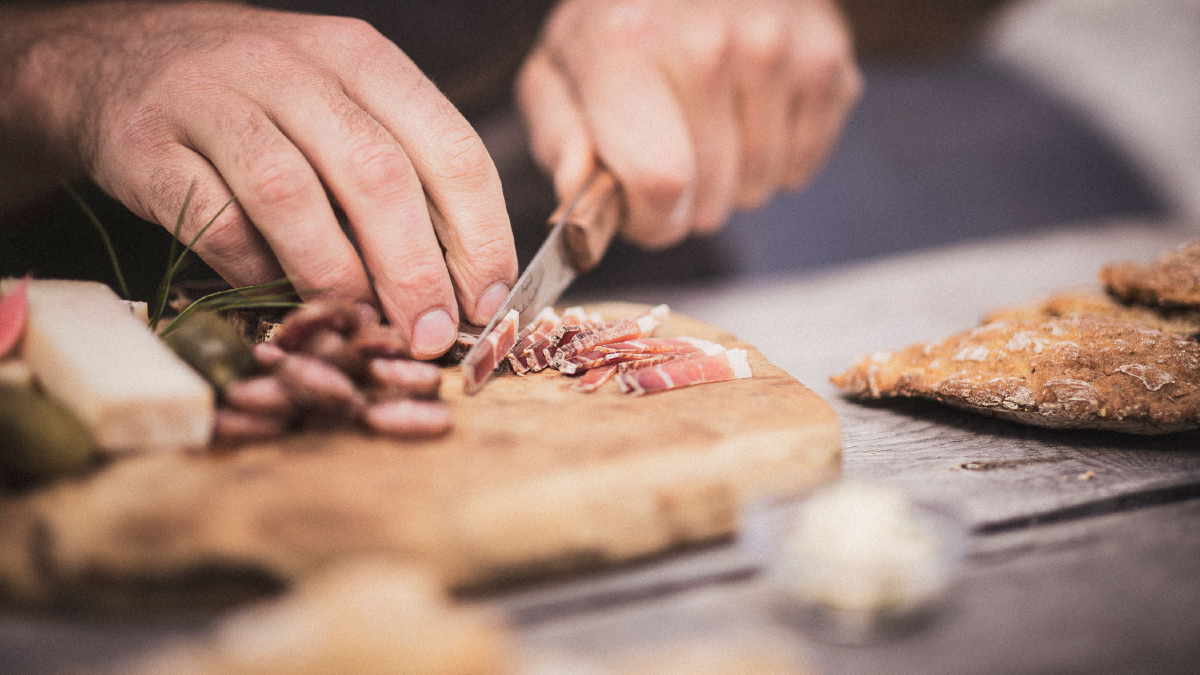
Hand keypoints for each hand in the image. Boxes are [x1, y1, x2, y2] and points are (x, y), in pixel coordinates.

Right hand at [2, 2, 516, 357]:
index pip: (450, 148)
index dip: (480, 234)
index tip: (489, 298)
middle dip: (416, 271)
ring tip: (365, 327)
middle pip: (377, 177)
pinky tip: (282, 297)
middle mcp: (292, 68)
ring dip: (338, 279)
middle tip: (431, 334)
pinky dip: (258, 272)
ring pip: (294, 199)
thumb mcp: (343, 107)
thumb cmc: (262, 99)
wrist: (118, 58)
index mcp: (362, 60)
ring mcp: (215, 100)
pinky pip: (218, 222)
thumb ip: (405, 175)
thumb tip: (465, 282)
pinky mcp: (149, 143)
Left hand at [517, 0, 860, 247]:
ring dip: (730, 181)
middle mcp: (711, 45)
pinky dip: (774, 159)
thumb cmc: (624, 24)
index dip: (648, 219)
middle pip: (710, 202)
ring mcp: (777, 50)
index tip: (638, 204)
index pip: (660, 184)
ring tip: (709, 124)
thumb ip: (559, 138)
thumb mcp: (560, 68)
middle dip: (684, 202)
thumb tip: (578, 192)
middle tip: (671, 149)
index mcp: (628, 47)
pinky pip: (799, 169)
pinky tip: (748, 112)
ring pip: (756, 190)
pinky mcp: (826, 60)